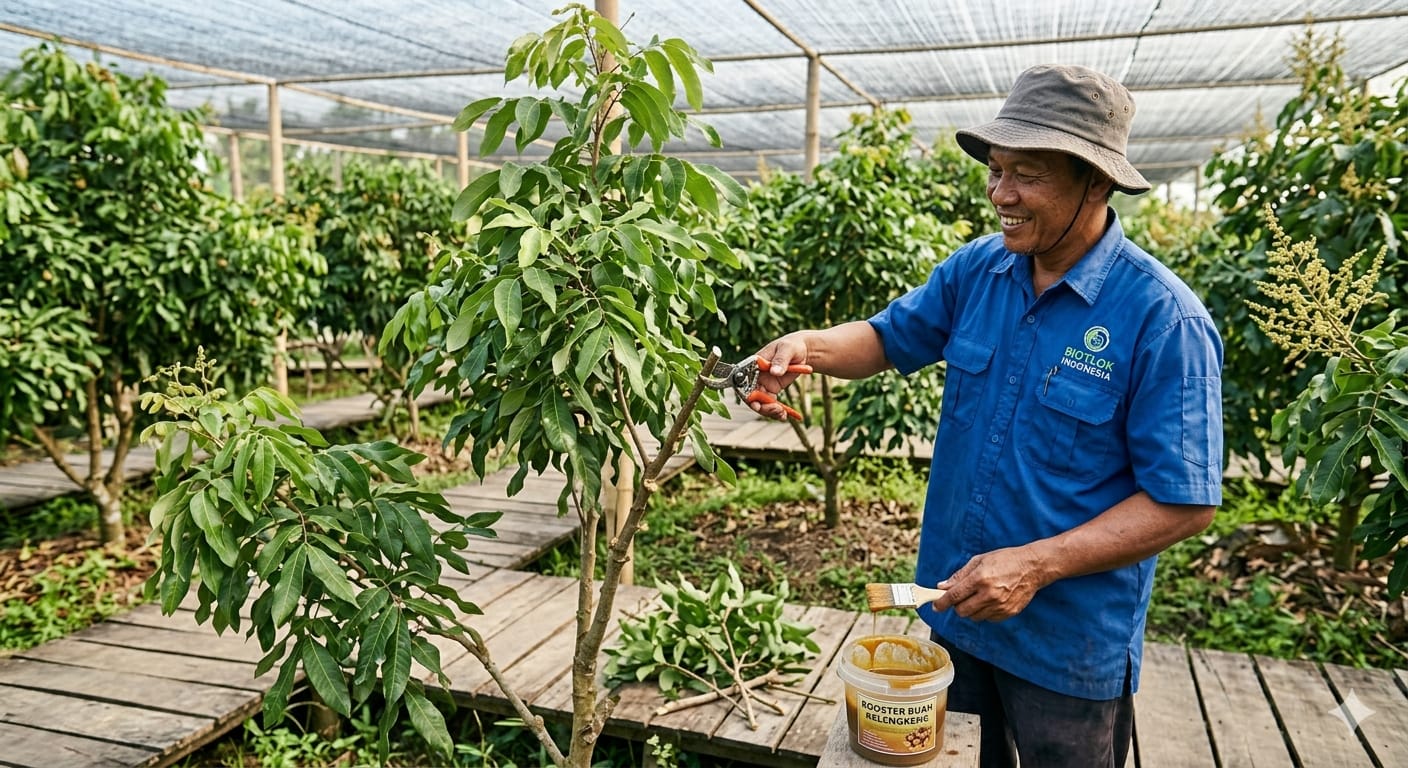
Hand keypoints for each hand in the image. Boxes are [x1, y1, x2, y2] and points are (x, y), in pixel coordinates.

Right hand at [752, 333, 809, 419]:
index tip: (756, 404)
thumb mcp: (787, 349)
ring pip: (760, 403)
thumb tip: (775, 371)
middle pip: (750, 396)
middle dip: (761, 406)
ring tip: (782, 413)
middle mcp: (756, 376)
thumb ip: (780, 360)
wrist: (802, 351)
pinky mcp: (771, 390)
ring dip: (769, 411)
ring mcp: (763, 384)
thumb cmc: (792, 345)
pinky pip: (770, 404)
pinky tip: (785, 415)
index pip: (744, 381)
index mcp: (754, 364)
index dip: (746, 394)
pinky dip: (776, 411)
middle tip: (774, 409)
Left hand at [930, 546, 1049, 621]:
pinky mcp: (1008, 612)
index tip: (936, 606)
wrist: (1032, 567)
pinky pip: (988, 619)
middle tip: (960, 598)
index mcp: (980, 578)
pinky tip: (990, 600)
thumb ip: (959, 575)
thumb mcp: (979, 561)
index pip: (954, 596)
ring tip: (978, 597)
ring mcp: (1000, 605)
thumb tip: (942, 586)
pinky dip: (985, 612)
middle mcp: (989, 594)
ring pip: (974, 617)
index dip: (941, 603)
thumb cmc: (1005, 560)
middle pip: (962, 611)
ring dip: (971, 610)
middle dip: (957, 606)